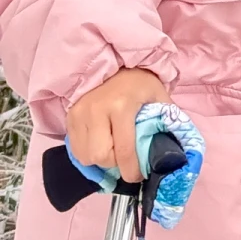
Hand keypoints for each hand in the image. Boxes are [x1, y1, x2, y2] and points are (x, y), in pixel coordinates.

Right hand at [66, 67, 170, 183]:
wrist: (115, 64)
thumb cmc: (140, 83)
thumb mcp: (159, 97)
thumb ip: (165, 123)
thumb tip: (170, 152)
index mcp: (122, 106)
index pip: (123, 150)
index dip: (131, 170)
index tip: (138, 176)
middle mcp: (97, 110)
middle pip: (100, 157)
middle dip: (114, 164)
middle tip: (125, 158)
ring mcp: (79, 114)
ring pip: (85, 156)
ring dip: (100, 160)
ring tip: (112, 151)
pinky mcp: (70, 117)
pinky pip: (76, 149)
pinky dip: (88, 154)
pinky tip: (100, 145)